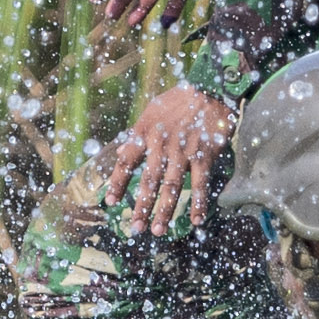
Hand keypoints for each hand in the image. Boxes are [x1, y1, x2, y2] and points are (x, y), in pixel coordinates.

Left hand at [110, 83, 238, 237]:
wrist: (209, 88)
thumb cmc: (178, 101)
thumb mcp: (150, 112)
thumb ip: (136, 134)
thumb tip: (120, 151)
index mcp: (145, 133)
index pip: (126, 161)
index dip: (117, 182)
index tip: (109, 201)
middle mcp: (161, 145)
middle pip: (149, 181)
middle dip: (141, 206)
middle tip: (135, 228)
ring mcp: (183, 151)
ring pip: (172, 186)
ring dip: (165, 211)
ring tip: (158, 230)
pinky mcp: (204, 154)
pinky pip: (200, 183)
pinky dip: (198, 203)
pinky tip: (195, 220)